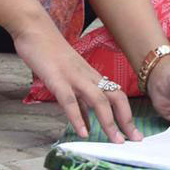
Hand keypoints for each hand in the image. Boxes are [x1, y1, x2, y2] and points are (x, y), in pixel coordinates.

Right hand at [12, 19, 140, 142]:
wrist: (34, 29)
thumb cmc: (50, 54)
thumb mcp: (67, 79)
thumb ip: (78, 101)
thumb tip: (86, 123)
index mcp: (91, 76)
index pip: (117, 96)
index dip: (127, 115)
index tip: (134, 134)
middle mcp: (88, 76)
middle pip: (115, 98)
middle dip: (126, 121)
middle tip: (134, 141)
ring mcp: (74, 77)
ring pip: (98, 100)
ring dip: (108, 122)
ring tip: (115, 141)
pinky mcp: (57, 78)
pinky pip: (70, 100)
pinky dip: (77, 117)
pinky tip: (83, 132)